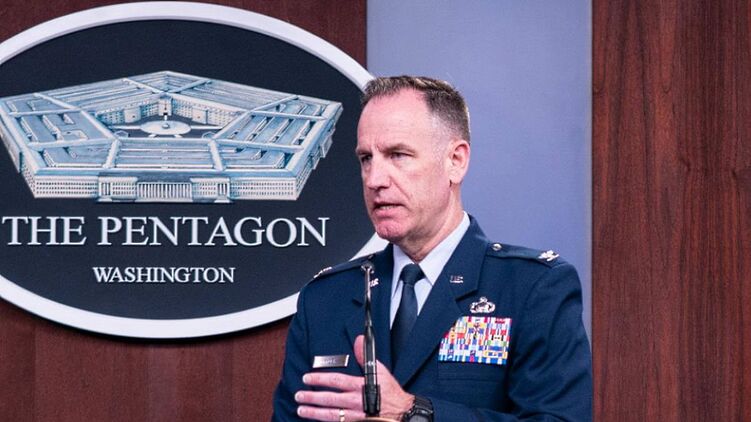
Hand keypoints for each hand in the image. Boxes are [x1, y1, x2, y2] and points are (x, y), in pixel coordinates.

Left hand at [295, 335, 413, 420]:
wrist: (403, 413)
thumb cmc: (391, 393)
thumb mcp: (381, 371)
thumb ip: (365, 356)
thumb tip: (359, 340)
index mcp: (360, 386)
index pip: (336, 381)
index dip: (320, 379)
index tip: (307, 378)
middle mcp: (356, 401)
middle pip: (329, 399)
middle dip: (312, 397)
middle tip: (299, 395)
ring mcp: (356, 415)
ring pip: (331, 415)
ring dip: (314, 412)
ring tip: (301, 410)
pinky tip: (317, 420)